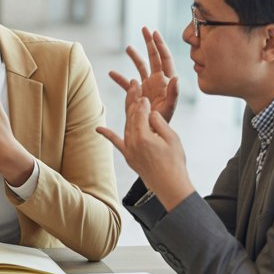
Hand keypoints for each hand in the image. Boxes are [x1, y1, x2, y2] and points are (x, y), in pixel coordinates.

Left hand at [97, 93, 194, 210]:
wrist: (170, 186)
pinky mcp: (129, 157)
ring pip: (125, 126)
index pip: (140, 113)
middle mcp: (132, 143)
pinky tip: (98, 129)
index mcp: (143, 137)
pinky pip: (116, 143)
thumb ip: (159, 123)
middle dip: (133, 102)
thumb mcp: (172, 138)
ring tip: (130, 100)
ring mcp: (129, 151)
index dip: (142, 103)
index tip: (145, 95)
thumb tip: (150, 113)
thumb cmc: (175, 162)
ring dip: (127, 113)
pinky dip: (107, 135)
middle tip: (135, 88)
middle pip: (130, 117)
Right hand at [108, 26, 179, 122]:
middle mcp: (157, 81)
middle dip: (149, 43)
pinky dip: (120, 78)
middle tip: (144, 29)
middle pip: (154, 57)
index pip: (164, 58)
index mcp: (166, 81)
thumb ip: (173, 93)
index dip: (160, 45)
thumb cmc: (163, 121)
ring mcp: (148, 86)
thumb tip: (177, 77)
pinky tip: (111, 73)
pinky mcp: (138, 93)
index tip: (153, 33)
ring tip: (128, 48)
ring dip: (135, 57)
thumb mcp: (169, 108)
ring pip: (141, 67)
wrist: (152, 132)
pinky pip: (128, 83)